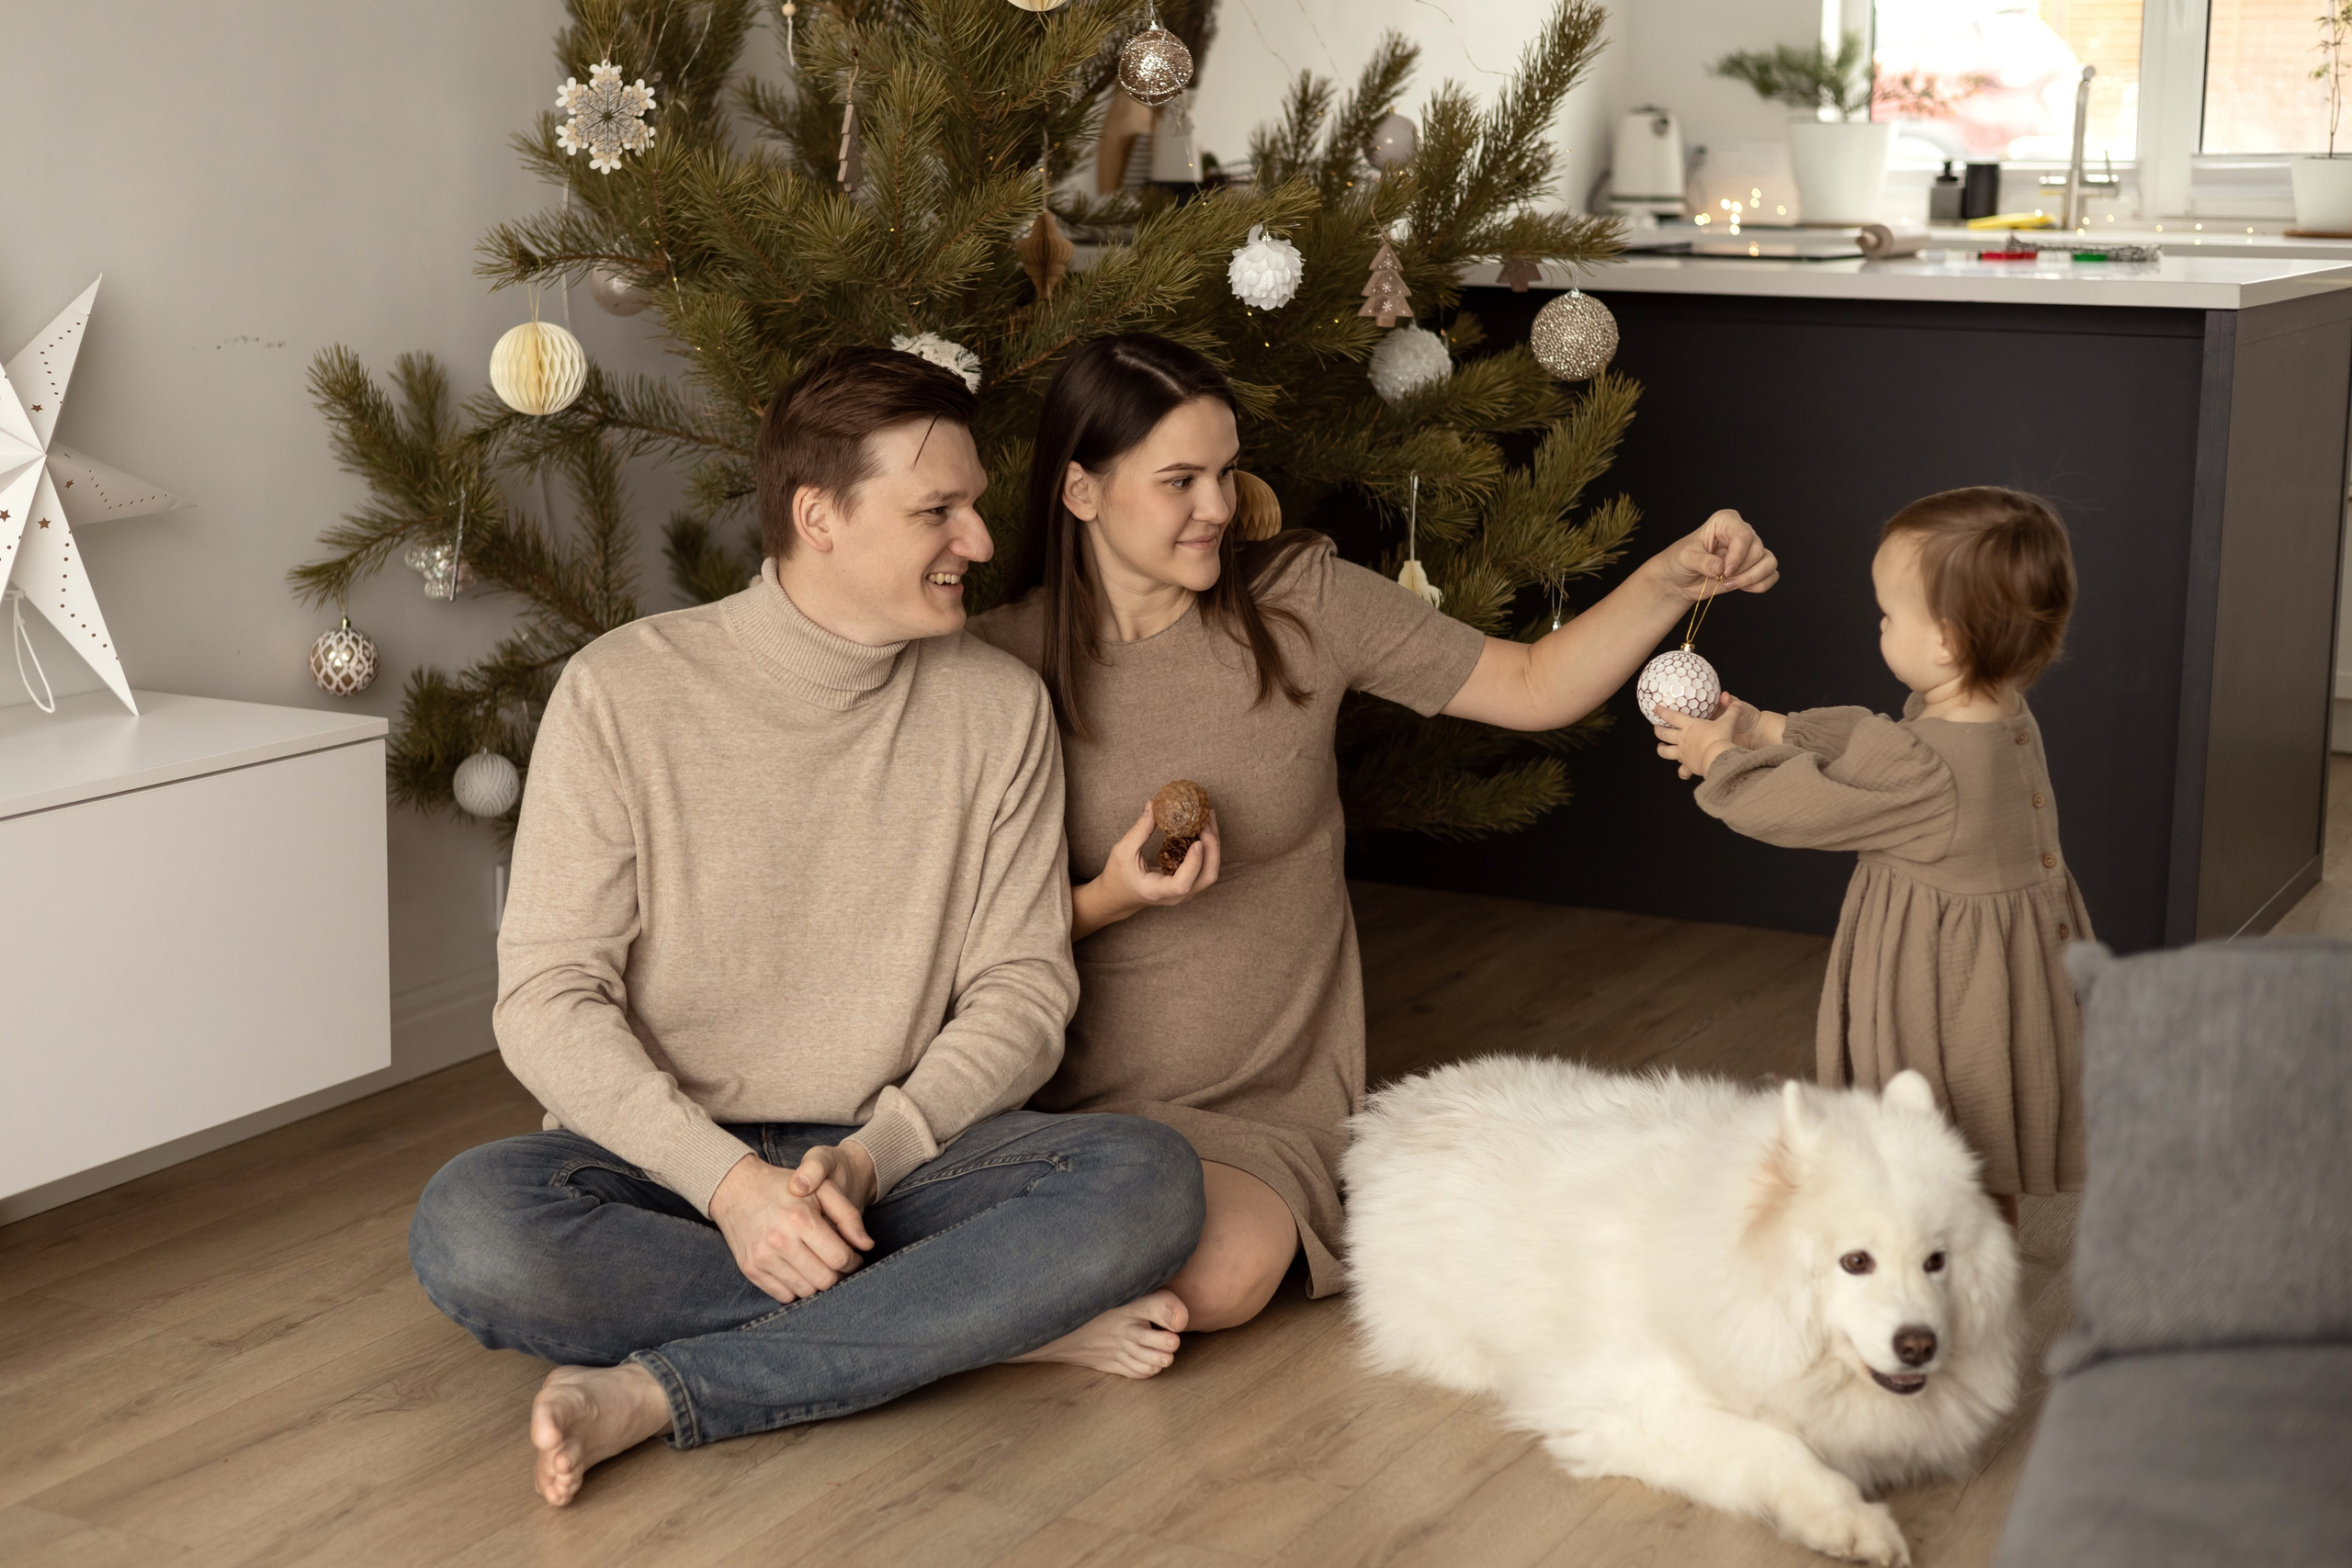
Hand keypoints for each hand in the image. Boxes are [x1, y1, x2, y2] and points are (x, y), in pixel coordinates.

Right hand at [707, 1144, 875, 1303]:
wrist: (736, 1190)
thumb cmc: (784, 1188)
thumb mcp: (821, 1189)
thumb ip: (849, 1215)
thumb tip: (867, 1245)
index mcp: (801, 1220)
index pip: (840, 1258)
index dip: (853, 1261)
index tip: (852, 1256)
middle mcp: (780, 1242)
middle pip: (825, 1280)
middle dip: (838, 1275)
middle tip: (837, 1263)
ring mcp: (763, 1259)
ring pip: (806, 1292)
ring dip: (818, 1283)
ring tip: (818, 1265)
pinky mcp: (751, 1270)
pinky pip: (784, 1296)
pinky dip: (797, 1288)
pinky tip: (799, 1270)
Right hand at [1072, 801, 1222, 937]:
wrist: (1120, 895)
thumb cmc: (1118, 875)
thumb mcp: (1123, 851)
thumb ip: (1139, 830)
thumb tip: (1154, 804)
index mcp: (1156, 891)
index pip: (1182, 884)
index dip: (1193, 864)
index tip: (1197, 841)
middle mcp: (1176, 896)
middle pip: (1206, 876)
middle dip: (1212, 847)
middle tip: (1205, 819)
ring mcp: (1186, 892)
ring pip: (1210, 871)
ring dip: (1213, 844)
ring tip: (1207, 818)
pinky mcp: (1190, 884)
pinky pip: (1206, 866)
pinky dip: (1209, 846)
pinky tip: (1204, 826)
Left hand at [1654, 699, 1744, 779]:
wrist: (1718, 757)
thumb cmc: (1720, 738)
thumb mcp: (1728, 721)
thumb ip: (1732, 711)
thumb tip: (1737, 703)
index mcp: (1690, 726)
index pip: (1672, 716)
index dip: (1662, 712)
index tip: (1656, 709)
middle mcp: (1683, 739)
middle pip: (1664, 734)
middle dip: (1658, 730)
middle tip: (1656, 728)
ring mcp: (1683, 753)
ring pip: (1665, 752)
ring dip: (1661, 749)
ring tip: (1660, 747)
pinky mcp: (1688, 766)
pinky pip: (1682, 771)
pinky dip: (1682, 773)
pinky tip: (1684, 773)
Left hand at [1656, 509, 1779, 601]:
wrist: (1680, 579)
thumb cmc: (1680, 561)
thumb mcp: (1685, 558)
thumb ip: (1702, 561)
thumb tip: (1720, 567)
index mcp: (1726, 521)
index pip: (1743, 534)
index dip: (1738, 555)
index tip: (1725, 571)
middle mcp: (1742, 532)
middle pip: (1758, 550)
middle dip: (1741, 571)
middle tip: (1723, 580)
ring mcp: (1750, 550)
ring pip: (1769, 562)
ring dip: (1752, 578)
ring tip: (1730, 585)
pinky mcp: (1755, 566)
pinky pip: (1772, 574)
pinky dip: (1761, 585)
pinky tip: (1743, 588)